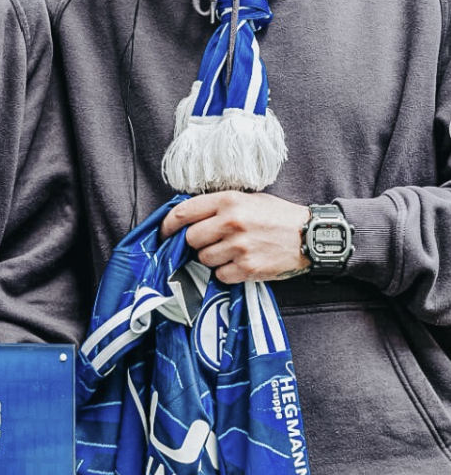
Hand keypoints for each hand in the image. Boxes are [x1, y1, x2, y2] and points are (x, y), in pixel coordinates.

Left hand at [160, 191, 310, 283]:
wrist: (310, 237)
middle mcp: (231, 223)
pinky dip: (225, 272)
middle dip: (195, 243)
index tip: (164, 232)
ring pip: (203, 259)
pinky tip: (239, 263)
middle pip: (190, 239)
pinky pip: (220, 275)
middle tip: (208, 242)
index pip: (183, 213)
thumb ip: (218, 206)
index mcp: (228, 201)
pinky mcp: (248, 268)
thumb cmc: (277, 216)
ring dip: (211, 258)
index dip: (167, 225)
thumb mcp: (248, 199)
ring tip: (229, 251)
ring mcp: (239, 247)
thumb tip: (187, 218)